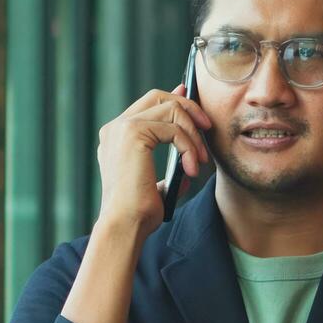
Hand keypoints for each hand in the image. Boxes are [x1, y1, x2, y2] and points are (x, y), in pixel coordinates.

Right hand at [95, 85, 213, 242]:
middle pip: (158, 97)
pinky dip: (189, 147)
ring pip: (171, 109)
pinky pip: (174, 128)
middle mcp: (115, 128)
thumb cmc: (139, 212)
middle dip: (188, 107)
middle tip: (207, 127)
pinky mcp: (133, 132)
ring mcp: (122, 127)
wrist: (125, 225)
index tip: (196, 107)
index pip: (148, 104)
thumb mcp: (157, 182)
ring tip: (201, 161)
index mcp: (116, 137)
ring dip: (193, 134)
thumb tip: (192, 146)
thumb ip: (170, 162)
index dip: (174, 100)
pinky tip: (192, 169)